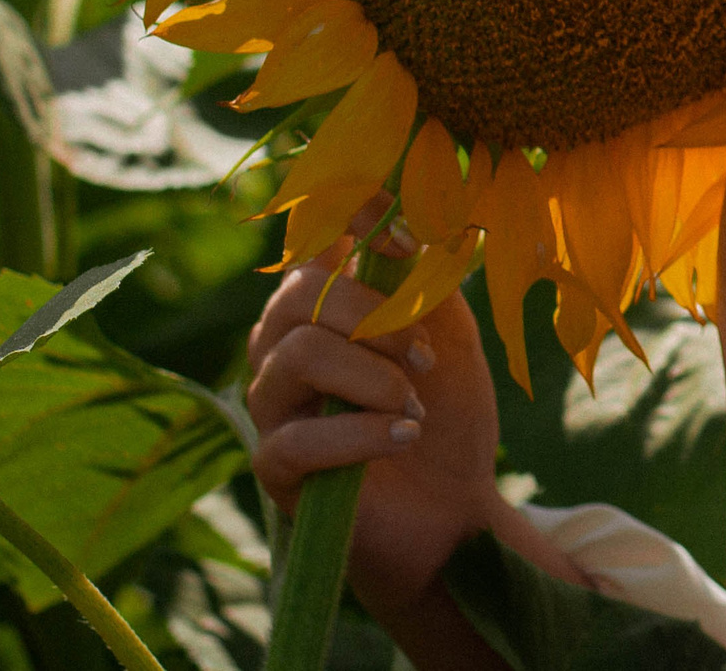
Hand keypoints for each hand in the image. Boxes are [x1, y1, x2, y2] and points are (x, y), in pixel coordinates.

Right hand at [243, 217, 506, 617]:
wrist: (453, 507)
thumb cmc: (446, 413)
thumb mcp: (450, 337)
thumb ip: (425, 283)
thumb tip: (410, 227)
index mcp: (324, 304)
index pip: (312, 238)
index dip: (348, 219)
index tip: (405, 238)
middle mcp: (284, 345)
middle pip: (299, 294)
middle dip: (374, 316)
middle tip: (425, 356)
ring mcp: (272, 405)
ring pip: (298, 355)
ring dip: (374, 377)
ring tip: (415, 408)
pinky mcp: (273, 466)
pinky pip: (297, 437)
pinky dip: (362, 434)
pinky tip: (403, 437)